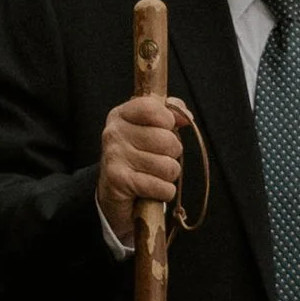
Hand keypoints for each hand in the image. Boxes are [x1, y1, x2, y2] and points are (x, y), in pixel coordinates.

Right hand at [99, 94, 191, 244]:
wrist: (113, 193)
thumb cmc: (138, 157)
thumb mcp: (151, 129)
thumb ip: (170, 115)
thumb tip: (186, 117)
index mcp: (121, 115)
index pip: (152, 108)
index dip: (168, 120)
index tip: (166, 129)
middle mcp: (114, 133)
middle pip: (167, 140)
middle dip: (172, 154)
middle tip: (159, 159)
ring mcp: (115, 156)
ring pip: (168, 166)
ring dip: (168, 176)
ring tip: (153, 175)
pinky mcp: (119, 181)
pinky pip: (161, 186)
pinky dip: (164, 192)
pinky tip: (151, 190)